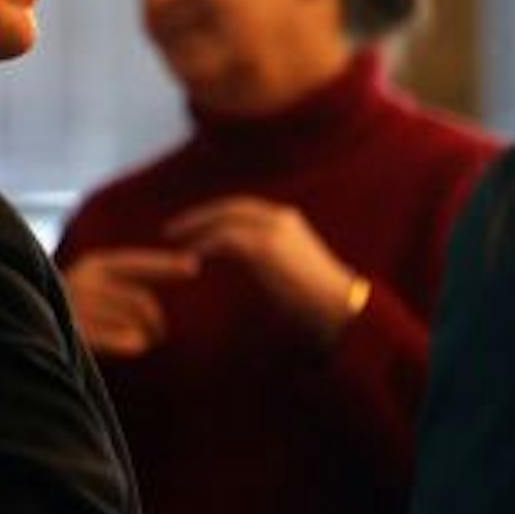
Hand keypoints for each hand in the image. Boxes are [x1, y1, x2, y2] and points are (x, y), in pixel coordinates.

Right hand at [62, 248, 199, 357]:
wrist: (29, 332)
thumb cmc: (75, 314)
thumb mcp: (96, 289)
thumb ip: (129, 284)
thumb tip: (189, 265)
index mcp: (92, 265)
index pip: (135, 263)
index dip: (165, 265)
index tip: (194, 266)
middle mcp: (83, 280)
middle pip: (141, 301)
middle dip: (156, 320)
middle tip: (158, 335)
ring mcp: (78, 306)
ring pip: (134, 323)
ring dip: (143, 336)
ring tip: (139, 343)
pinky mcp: (78, 332)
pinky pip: (124, 340)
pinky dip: (133, 345)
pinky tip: (134, 347)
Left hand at [165, 196, 360, 341]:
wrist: (342, 306)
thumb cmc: (318, 296)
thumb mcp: (292, 266)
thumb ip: (270, 257)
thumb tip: (250, 263)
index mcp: (287, 220)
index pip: (242, 208)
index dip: (215, 214)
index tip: (194, 224)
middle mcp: (279, 218)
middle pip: (228, 207)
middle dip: (199, 216)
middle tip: (172, 228)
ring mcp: (271, 230)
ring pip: (222, 219)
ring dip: (194, 228)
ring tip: (174, 240)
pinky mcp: (264, 247)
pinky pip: (223, 239)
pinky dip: (204, 246)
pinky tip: (191, 258)